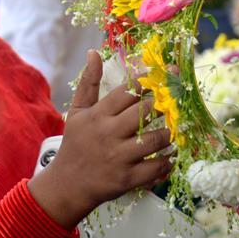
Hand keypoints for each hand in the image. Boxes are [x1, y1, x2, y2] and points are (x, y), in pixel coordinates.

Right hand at [29, 51, 172, 227]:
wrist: (67, 185)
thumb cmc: (76, 144)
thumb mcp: (77, 111)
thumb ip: (89, 82)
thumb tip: (94, 52)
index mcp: (98, 115)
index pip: (128, 91)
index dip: (149, 81)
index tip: (164, 75)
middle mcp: (108, 134)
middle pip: (145, 112)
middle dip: (163, 105)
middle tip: (172, 103)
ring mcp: (118, 157)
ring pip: (155, 139)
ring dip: (169, 133)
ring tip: (171, 129)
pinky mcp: (127, 178)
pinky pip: (156, 167)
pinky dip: (167, 160)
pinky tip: (169, 154)